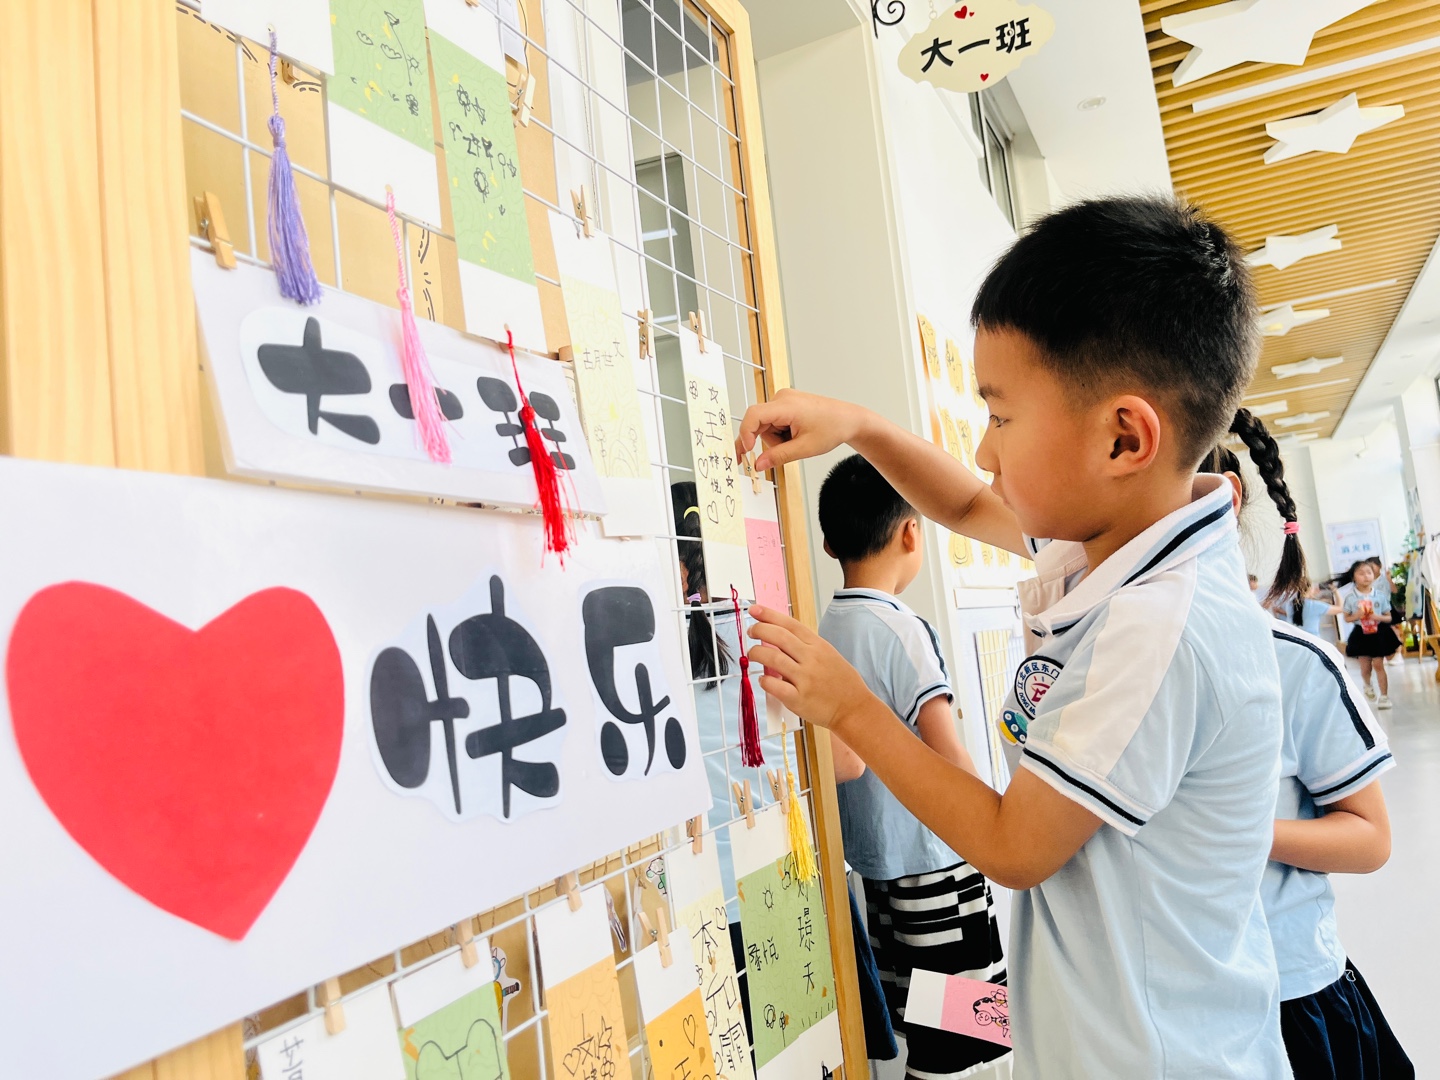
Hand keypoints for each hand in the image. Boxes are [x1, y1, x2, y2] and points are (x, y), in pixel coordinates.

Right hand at [734, 389, 866, 471]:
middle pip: (759, 424)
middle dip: (770, 441)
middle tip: (787, 449)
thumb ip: (778, 456)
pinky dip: (781, 433)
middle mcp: (782, 398)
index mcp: (786, 405)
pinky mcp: (786, 404)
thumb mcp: (804, 448)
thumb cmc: (833, 428)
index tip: (747, 452)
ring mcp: (784, 399)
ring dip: (777, 438)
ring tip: (797, 440)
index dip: (745, 434)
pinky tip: (796, 434)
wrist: (848, 420)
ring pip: (766, 425)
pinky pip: (773, 422)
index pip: (753, 415)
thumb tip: (758, 464)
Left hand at [745, 604, 874, 730]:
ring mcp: (805, 678)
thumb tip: (778, 641)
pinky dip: (764, 680)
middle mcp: (811, 658)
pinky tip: (763, 680)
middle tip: (751, 632)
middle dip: (759, 630)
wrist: (854, 708)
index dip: (769, 615)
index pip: (789, 624)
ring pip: (772, 658)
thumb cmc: (841, 682)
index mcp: (818, 646)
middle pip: (778, 636)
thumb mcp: (828, 655)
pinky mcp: (798, 698)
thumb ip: (805, 648)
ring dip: (756, 653)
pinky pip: (774, 685)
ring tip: (752, 655)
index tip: (754, 610)